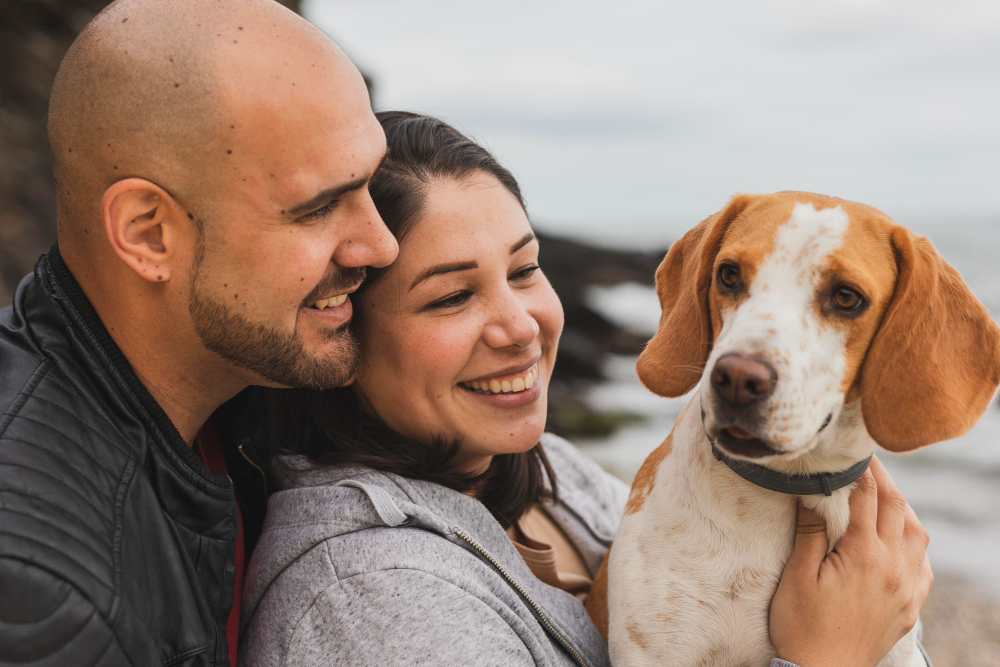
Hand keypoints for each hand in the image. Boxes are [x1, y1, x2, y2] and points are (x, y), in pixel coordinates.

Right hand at [769, 456, 932, 666]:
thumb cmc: (801, 626)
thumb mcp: (797, 575)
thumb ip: (810, 531)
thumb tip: (812, 493)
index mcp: (864, 556)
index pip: (868, 498)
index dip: (862, 471)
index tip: (854, 453)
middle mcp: (893, 568)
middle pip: (897, 509)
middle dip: (884, 481)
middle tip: (869, 464)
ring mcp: (905, 589)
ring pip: (919, 536)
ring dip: (904, 510)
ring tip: (885, 497)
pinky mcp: (908, 608)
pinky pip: (924, 567)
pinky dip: (915, 545)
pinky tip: (901, 542)